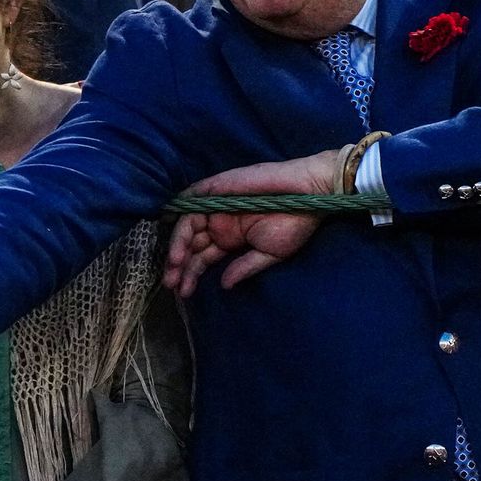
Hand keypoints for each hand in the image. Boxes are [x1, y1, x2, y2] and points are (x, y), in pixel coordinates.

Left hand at [162, 151, 337, 295]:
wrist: (309, 193)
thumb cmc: (295, 224)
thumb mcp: (269, 254)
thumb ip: (244, 267)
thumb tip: (224, 285)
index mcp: (231, 238)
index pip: (202, 258)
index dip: (190, 274)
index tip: (183, 293)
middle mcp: (220, 222)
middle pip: (190, 245)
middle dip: (179, 265)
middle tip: (171, 284)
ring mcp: (217, 204)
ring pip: (187, 225)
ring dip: (178, 245)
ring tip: (176, 265)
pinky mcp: (218, 187)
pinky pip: (193, 198)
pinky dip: (180, 211)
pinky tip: (173, 228)